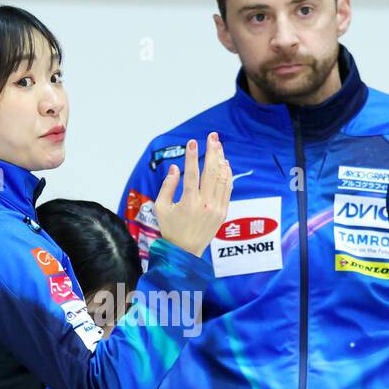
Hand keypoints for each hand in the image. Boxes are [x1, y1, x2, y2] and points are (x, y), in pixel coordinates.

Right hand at [152, 132, 232, 256]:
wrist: (185, 252)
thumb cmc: (170, 229)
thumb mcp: (161, 208)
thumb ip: (167, 186)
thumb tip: (175, 167)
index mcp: (188, 202)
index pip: (191, 173)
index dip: (192, 156)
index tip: (192, 142)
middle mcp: (205, 204)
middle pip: (211, 172)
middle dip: (212, 151)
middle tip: (213, 136)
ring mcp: (216, 208)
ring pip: (222, 179)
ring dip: (221, 160)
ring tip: (219, 146)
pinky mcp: (223, 213)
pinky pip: (228, 190)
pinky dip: (228, 175)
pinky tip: (225, 164)